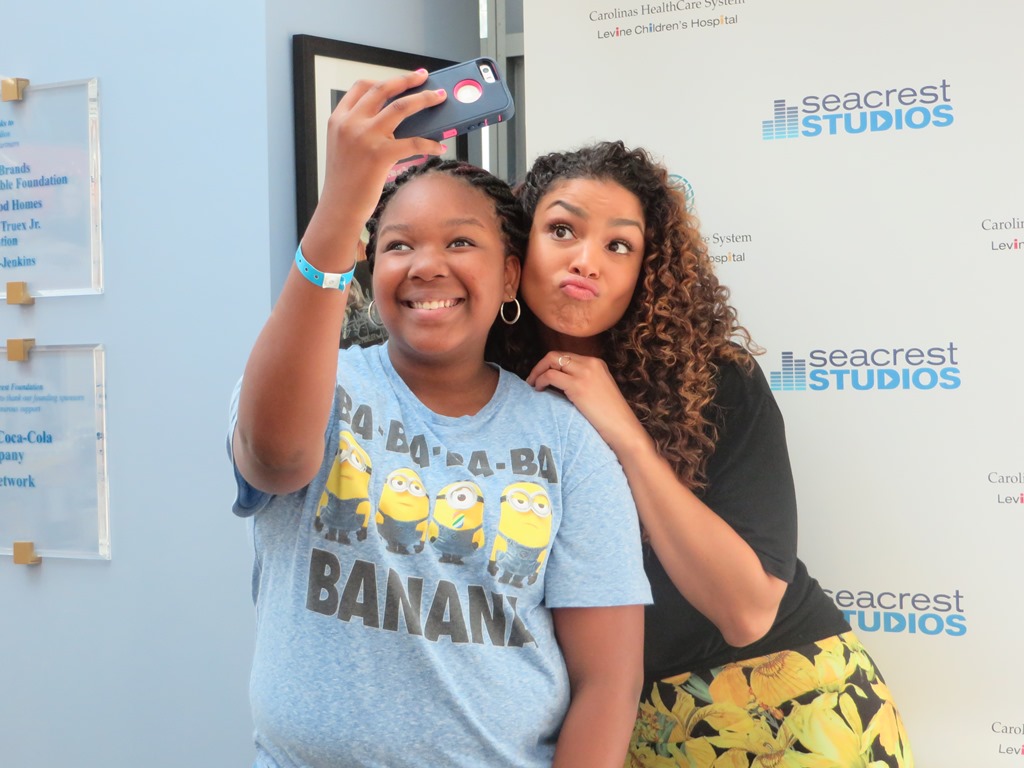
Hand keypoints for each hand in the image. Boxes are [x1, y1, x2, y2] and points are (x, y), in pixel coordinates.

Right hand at [304, 70, 447, 262]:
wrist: (339, 207)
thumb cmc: (346, 182)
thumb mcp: (345, 148)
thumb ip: (362, 130)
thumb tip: (398, 122)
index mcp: (339, 119)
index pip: (361, 87)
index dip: (384, 79)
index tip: (400, 79)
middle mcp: (350, 123)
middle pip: (384, 90)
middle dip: (407, 79)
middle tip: (424, 76)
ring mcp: (364, 137)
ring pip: (401, 107)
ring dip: (424, 99)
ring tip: (439, 97)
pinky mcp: (380, 154)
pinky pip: (414, 141)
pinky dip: (431, 142)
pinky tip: (440, 146)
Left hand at [526, 352, 648, 453]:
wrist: (622, 427)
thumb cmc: (610, 416)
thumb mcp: (599, 390)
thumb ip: (583, 381)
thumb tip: (560, 384)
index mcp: (596, 363)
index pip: (566, 356)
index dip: (550, 365)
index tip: (542, 376)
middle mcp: (590, 363)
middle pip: (556, 355)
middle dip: (540, 365)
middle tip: (532, 379)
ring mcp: (584, 372)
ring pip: (551, 361)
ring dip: (537, 372)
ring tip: (533, 385)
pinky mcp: (578, 385)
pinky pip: (550, 375)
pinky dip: (540, 380)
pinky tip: (539, 390)